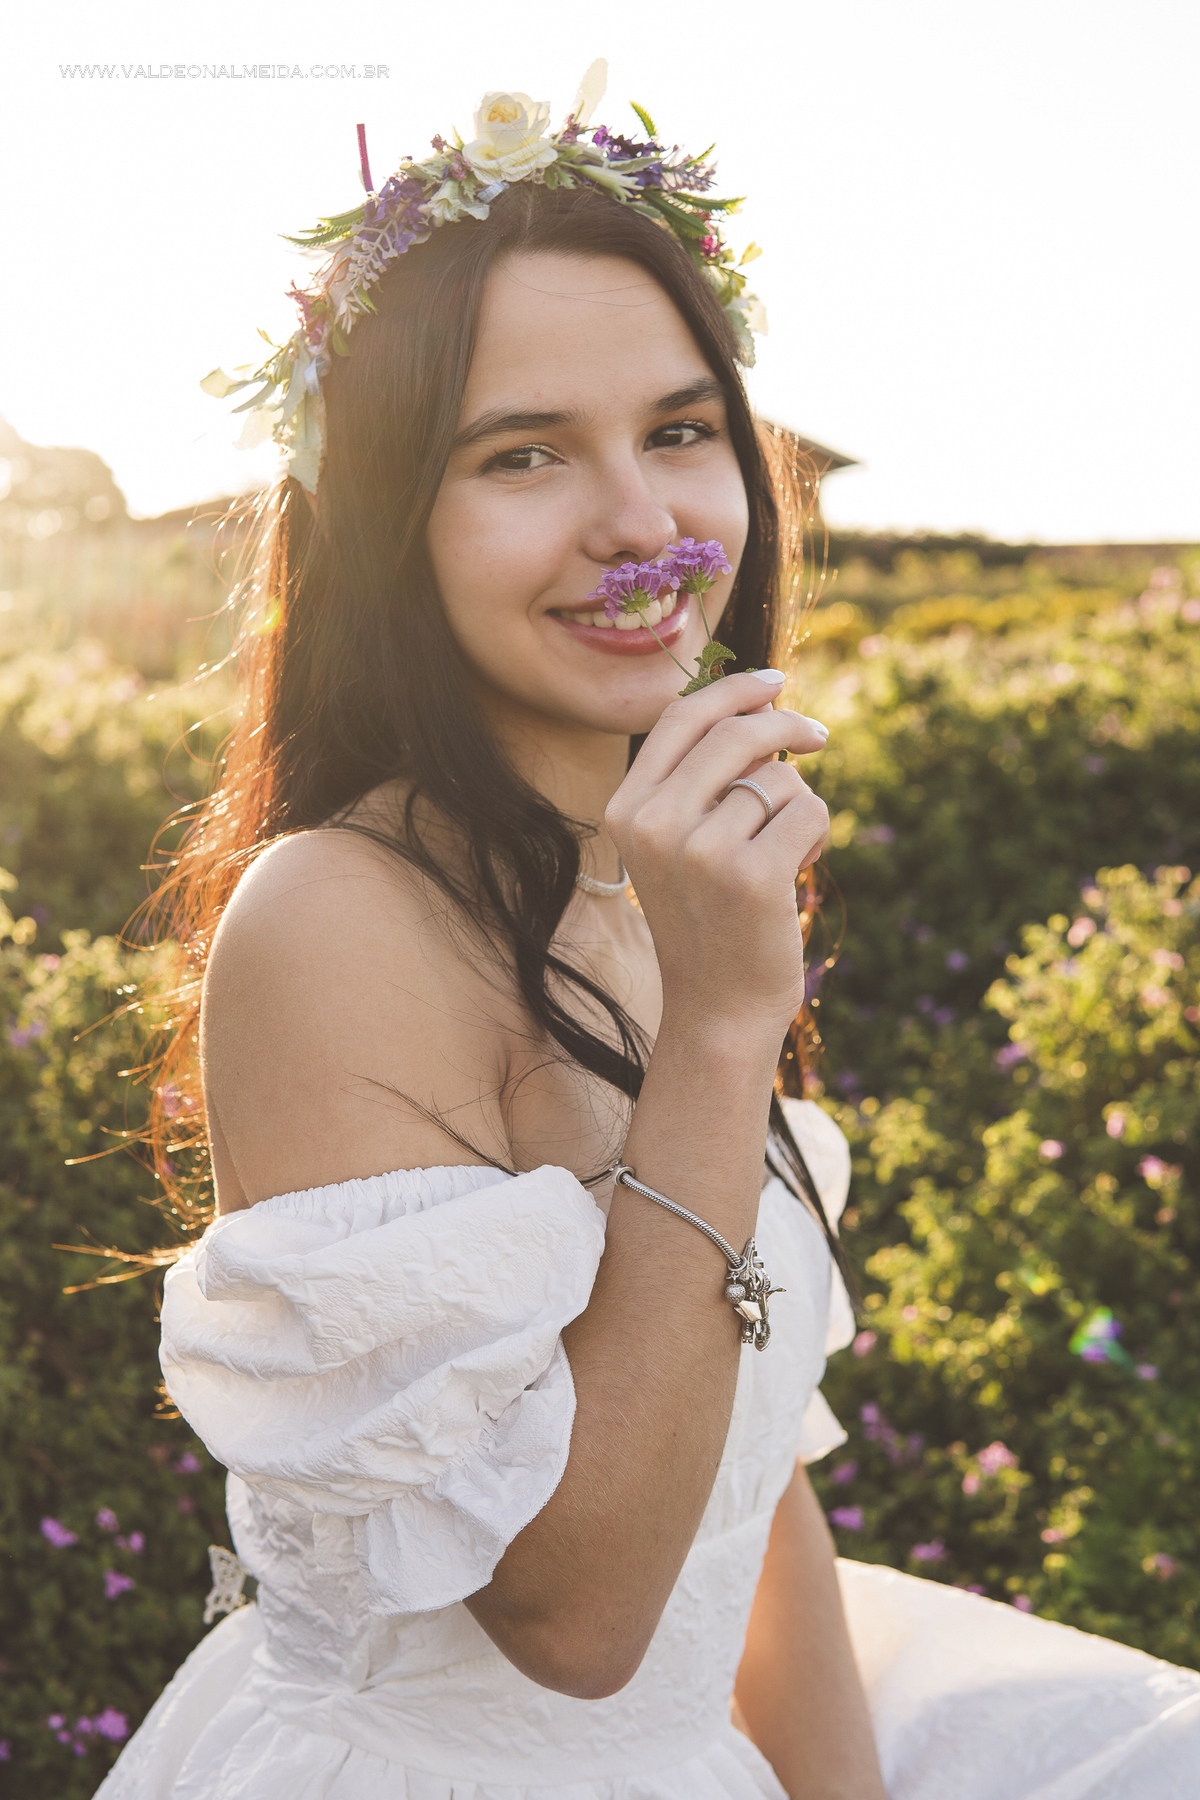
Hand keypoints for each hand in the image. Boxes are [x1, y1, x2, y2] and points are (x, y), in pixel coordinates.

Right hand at [605, 672, 829, 1034]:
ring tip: (784, 852)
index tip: (775, 684)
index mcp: (626, 809)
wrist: (717, 1008)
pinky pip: (808, 811)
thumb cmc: (709, 918)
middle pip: (736, 732)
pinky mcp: (751, 875)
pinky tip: (798, 870)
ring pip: (779, 778)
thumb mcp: (680, 843)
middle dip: (787, 725)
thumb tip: (758, 707)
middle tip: (819, 738)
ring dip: (799, 806)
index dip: (734, 690)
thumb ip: (700, 779)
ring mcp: (700, 850)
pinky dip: (818, 834)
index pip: (682, 717)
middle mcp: (653, 824)